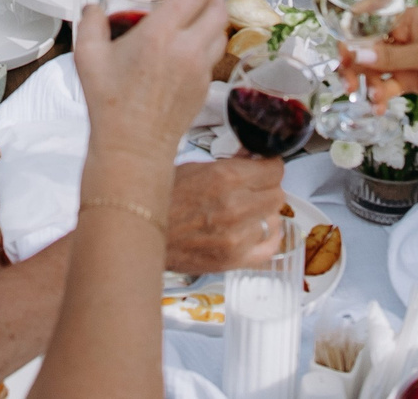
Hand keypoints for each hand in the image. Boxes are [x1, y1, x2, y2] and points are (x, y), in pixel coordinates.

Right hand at [73, 0, 227, 156]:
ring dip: (215, 16)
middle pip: (216, 8)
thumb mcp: (87, 58)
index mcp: (160, 36)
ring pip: (221, 32)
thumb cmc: (109, 103)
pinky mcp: (204, 88)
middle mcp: (187, 49)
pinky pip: (214, 55)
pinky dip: (209, 41)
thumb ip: (90, 25)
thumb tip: (94, 9)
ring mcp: (199, 70)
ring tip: (200, 12)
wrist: (133, 150)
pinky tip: (191, 46)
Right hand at [163, 156, 285, 272]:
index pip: (275, 169)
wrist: (140, 232)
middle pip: (277, 194)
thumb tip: (252, 157)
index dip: (269, 166)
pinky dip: (266, 237)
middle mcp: (236, 206)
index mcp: (225, 177)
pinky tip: (254, 231)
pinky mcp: (234, 260)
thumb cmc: (161, 198)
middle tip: (252, 188)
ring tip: (246, 212)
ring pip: (275, 219)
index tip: (264, 168)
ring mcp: (238, 236)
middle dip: (266, 188)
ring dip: (264, 214)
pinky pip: (270, 246)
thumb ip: (228, 164)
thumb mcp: (193, 167)